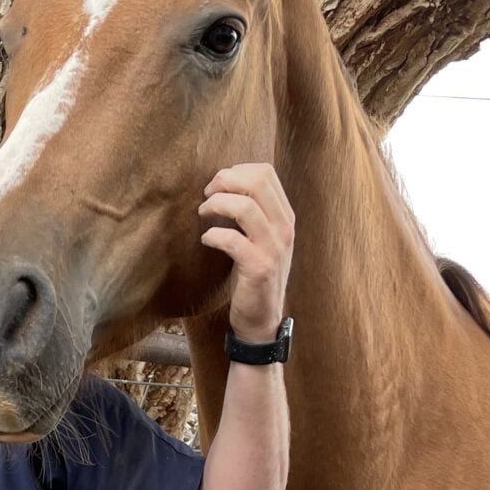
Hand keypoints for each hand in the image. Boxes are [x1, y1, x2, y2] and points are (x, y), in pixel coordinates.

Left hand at [199, 164, 294, 344]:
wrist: (262, 318)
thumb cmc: (254, 274)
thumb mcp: (261, 238)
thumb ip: (253, 212)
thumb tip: (224, 183)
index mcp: (285, 216)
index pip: (266, 172)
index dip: (236, 171)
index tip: (218, 184)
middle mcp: (284, 228)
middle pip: (257, 182)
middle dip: (225, 181)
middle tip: (207, 194)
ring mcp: (274, 248)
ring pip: (245, 207)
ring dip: (217, 204)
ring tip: (203, 213)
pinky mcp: (259, 267)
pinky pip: (232, 240)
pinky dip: (213, 235)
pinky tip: (206, 240)